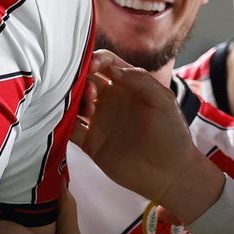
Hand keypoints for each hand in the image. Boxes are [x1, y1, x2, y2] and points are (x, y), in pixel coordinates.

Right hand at [70, 51, 220, 220]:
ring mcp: (98, 121)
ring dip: (73, 100)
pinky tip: (65, 120)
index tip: (92, 66)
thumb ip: (140, 80)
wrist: (170, 174)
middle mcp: (109, 100)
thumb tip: (113, 68)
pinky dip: (61, 122)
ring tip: (88, 111)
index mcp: (127, 86)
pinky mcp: (90, 143)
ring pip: (73, 102)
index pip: (105, 62)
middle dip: (80, 79)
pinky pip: (69, 128)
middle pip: (84, 79)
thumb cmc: (172, 134)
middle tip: (89, 91)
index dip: (95, 59)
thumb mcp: (163, 100)